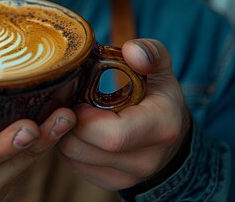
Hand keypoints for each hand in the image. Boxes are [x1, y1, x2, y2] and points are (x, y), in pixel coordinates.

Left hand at [57, 39, 190, 190]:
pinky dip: (69, 145)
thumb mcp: (160, 67)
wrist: (171, 133)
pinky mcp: (112, 183)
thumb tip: (133, 51)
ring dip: (64, 133)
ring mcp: (129, 177)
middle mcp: (147, 159)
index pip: (113, 135)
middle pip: (85, 148)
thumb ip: (150, 52)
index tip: (79, 97)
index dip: (85, 116)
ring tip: (73, 112)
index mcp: (163, 126)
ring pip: (74, 158)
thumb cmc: (159, 94)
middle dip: (67, 121)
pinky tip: (78, 127)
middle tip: (67, 101)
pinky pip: (75, 165)